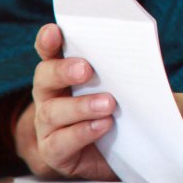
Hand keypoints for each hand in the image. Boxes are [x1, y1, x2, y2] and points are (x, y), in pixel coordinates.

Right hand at [13, 23, 118, 179]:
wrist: (131, 148)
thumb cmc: (126, 108)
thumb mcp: (126, 84)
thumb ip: (124, 68)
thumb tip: (138, 50)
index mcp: (64, 73)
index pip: (50, 53)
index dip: (48, 41)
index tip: (55, 30)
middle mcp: (50, 97)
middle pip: (44, 79)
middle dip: (62, 71)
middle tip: (86, 69)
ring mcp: (48, 126)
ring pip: (52, 112)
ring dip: (81, 106)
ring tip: (108, 104)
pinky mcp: (55, 152)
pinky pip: (59, 144)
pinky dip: (82, 133)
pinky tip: (104, 126)